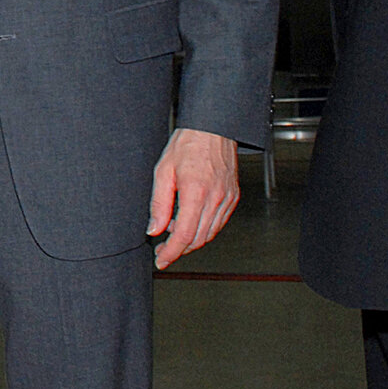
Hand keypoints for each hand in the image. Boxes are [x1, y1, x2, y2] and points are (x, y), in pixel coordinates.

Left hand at [146, 128, 240, 269]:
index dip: (172, 252)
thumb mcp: (163, 171)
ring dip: (191, 240)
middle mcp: (216, 199)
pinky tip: (189, 221)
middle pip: (198, 239)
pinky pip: (218, 223)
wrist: (213, 128)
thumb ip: (159, 203)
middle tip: (162, 250)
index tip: (161, 259)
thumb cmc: (188, 144)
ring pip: (209, 234)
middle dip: (179, 249)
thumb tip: (154, 229)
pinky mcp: (233, 198)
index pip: (184, 234)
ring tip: (173, 231)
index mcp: (196, 192)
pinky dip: (203, 229)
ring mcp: (228, 200)